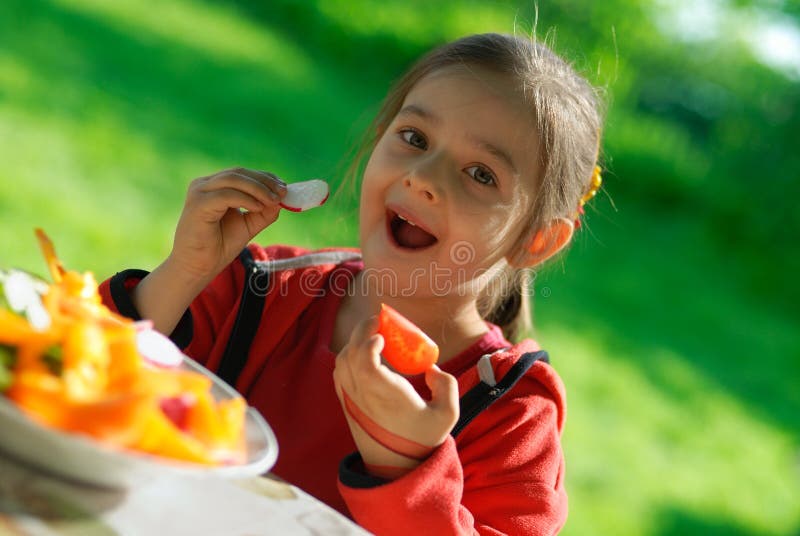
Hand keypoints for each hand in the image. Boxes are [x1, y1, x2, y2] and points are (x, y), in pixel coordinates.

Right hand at [168, 168, 286, 282]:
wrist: (198, 267)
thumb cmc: (218, 247)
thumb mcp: (248, 225)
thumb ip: (263, 212)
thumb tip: (281, 200)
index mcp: (213, 187)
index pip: (242, 174)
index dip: (264, 177)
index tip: (284, 187)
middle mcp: (204, 185)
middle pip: (239, 173)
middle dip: (264, 181)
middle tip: (283, 192)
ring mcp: (199, 192)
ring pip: (234, 179)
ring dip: (258, 189)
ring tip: (274, 201)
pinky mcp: (198, 204)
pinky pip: (227, 195)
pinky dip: (246, 199)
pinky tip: (258, 207)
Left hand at [333, 316, 458, 472]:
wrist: (396, 466)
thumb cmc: (421, 439)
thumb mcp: (447, 415)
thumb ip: (447, 385)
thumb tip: (431, 368)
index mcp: (385, 397)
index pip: (365, 364)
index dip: (369, 343)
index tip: (383, 335)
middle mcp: (363, 396)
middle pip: (350, 355)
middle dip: (362, 331)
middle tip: (379, 320)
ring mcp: (351, 400)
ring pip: (341, 362)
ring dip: (354, 342)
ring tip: (373, 334)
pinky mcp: (345, 404)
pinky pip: (338, 373)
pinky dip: (347, 356)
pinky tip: (362, 353)